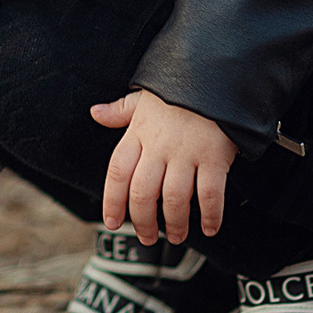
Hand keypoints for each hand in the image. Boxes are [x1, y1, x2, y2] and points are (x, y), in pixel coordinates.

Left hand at [92, 88, 235, 245]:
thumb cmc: (180, 88)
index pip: (117, 173)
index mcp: (138, 133)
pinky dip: (211, 216)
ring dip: (175, 224)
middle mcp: (159, 146)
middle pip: (142, 194)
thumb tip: (96, 113)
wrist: (217, 74)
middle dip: (143, 222)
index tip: (111, 222)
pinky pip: (210, 194)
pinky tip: (210, 228)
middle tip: (147, 238)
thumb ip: (121, 111)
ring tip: (176, 237)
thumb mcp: (145, 97)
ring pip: (174, 199)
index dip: (112, 202)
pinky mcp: (215, 157)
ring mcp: (187, 153)